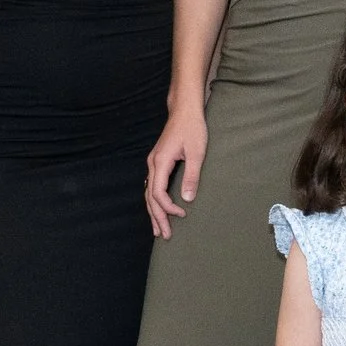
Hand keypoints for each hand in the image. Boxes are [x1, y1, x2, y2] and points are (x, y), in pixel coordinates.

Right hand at [144, 107, 208, 238]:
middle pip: (150, 197)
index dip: (168, 208)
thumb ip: (191, 176)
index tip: (182, 214)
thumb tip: (187, 199)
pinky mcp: (158, 161)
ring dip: (154, 211)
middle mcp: (153, 164)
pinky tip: (159, 209)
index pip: (158, 193)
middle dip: (157, 217)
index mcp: (160, 162)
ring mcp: (154, 162)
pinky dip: (154, 200)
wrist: (185, 110)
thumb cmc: (192, 128)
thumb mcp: (197, 152)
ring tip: (158, 229)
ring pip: (149, 192)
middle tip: (164, 235)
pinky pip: (152, 186)